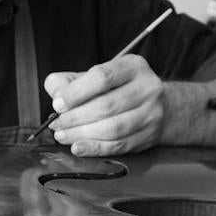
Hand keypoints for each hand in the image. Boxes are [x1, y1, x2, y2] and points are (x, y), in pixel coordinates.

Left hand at [42, 55, 164, 155]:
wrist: (160, 106)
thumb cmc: (121, 89)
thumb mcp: (98, 76)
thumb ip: (71, 81)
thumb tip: (55, 94)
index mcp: (132, 66)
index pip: (102, 77)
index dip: (76, 93)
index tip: (58, 104)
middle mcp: (147, 88)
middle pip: (106, 106)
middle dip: (75, 118)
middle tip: (57, 124)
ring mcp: (151, 113)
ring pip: (112, 128)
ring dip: (81, 134)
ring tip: (63, 135)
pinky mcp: (148, 136)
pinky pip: (118, 145)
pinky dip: (94, 148)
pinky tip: (78, 146)